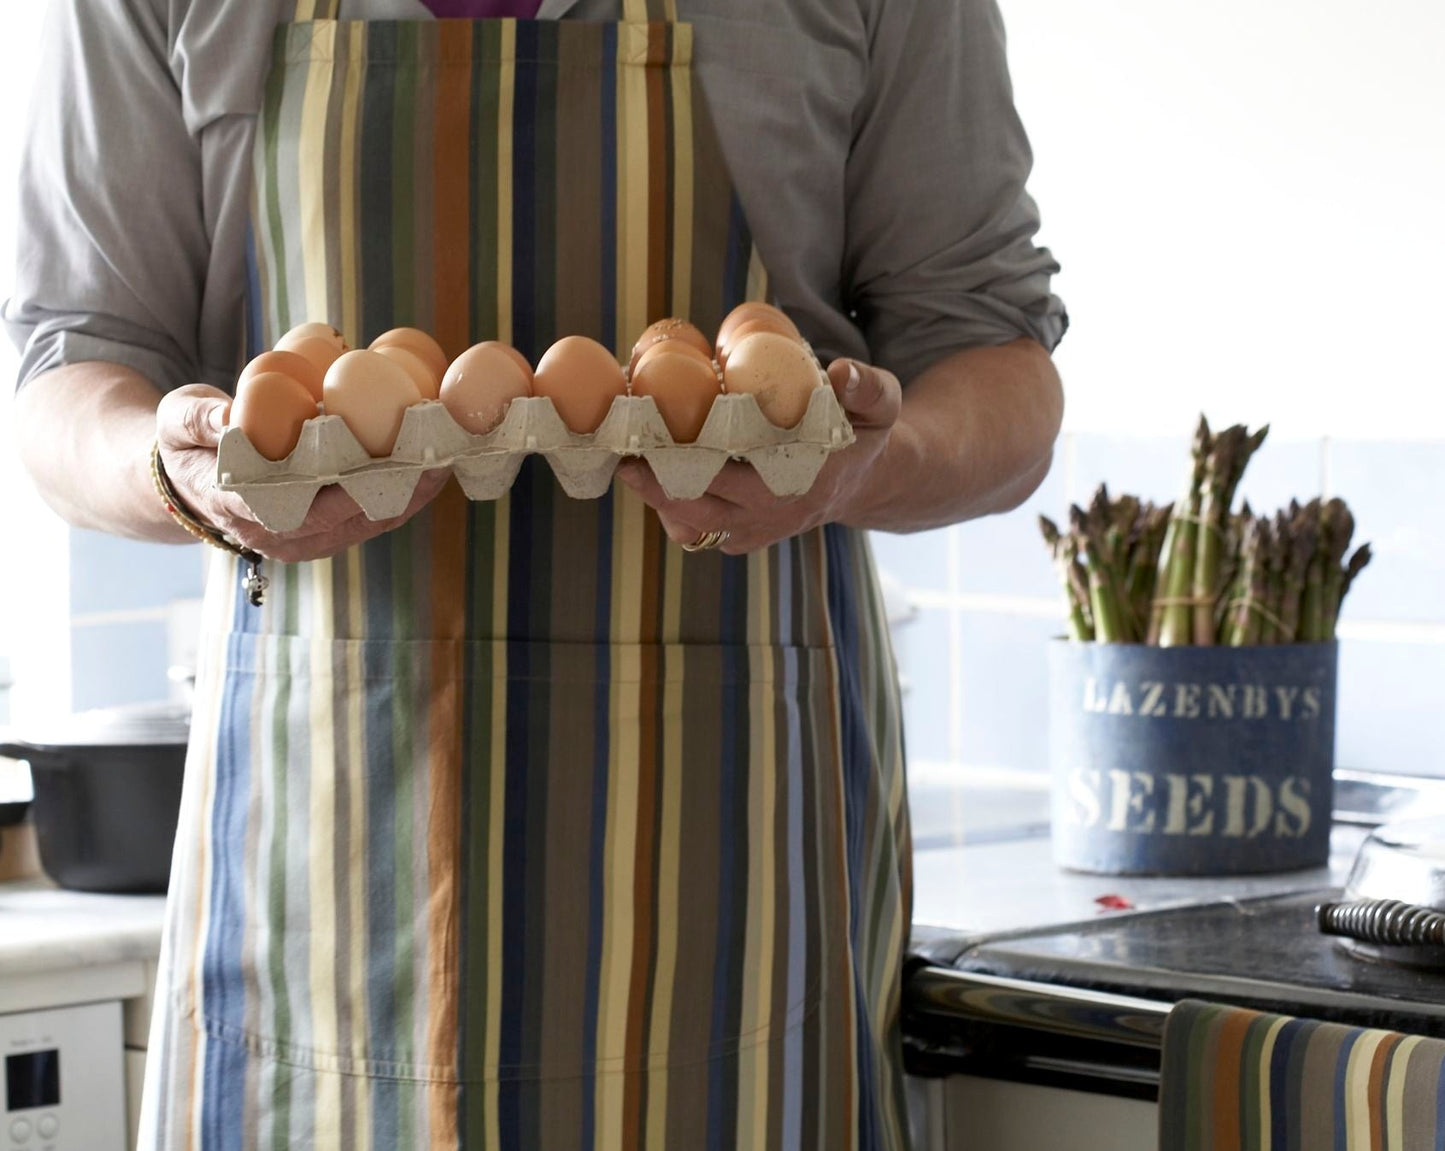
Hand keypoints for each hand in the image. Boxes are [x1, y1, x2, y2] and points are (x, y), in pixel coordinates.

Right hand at [155, 385, 450, 562]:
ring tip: (454, 451)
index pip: (308, 497)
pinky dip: (409, 492)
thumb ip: (199, 418)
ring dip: (415, 488)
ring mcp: (310, 541)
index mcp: (244, 509)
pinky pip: (377, 518)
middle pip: (355, 511)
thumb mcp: (176, 421)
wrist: (187, 485)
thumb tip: (230, 416)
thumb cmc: (184, 445)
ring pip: (375, 519)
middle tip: (440, 442)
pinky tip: (437, 463)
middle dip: (400, 479)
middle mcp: (283, 536)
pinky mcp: (330, 535)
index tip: (388, 444)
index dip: (353, 473)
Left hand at [615, 358, 902, 553]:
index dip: (695, 451)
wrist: (867, 481)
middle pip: (701, 500)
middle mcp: (776, 511)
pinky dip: (670, 511)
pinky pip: (698, 532)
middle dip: (657, 476)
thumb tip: (839, 371)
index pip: (740, 469)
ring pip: (693, 522)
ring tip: (625, 463)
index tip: (660, 429)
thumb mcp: (884, 403)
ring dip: (656, 496)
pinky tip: (648, 481)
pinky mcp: (745, 537)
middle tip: (622, 446)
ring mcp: (758, 530)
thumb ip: (869, 386)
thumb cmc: (866, 432)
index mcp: (805, 478)